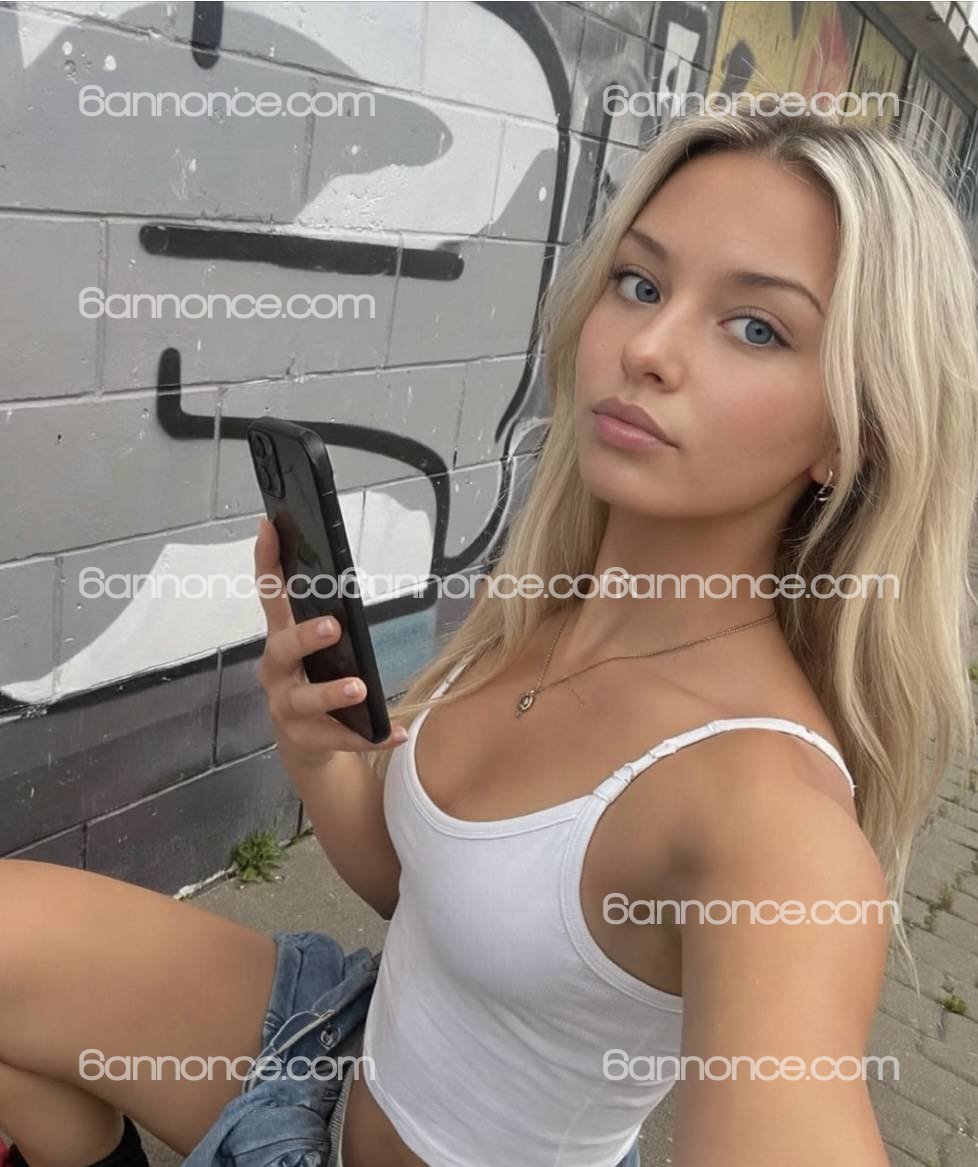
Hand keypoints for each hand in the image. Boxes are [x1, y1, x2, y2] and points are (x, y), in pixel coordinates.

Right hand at [253, 518, 407, 767]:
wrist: (308, 746)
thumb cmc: (316, 683)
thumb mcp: (318, 650)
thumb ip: (326, 619)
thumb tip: (343, 579)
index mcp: (281, 641)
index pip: (271, 597)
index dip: (267, 563)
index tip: (269, 527)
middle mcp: (277, 672)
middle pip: (282, 649)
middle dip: (304, 636)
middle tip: (333, 626)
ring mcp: (286, 708)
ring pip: (304, 699)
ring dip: (330, 693)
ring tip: (358, 688)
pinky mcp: (305, 740)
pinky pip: (338, 739)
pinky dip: (366, 736)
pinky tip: (396, 731)